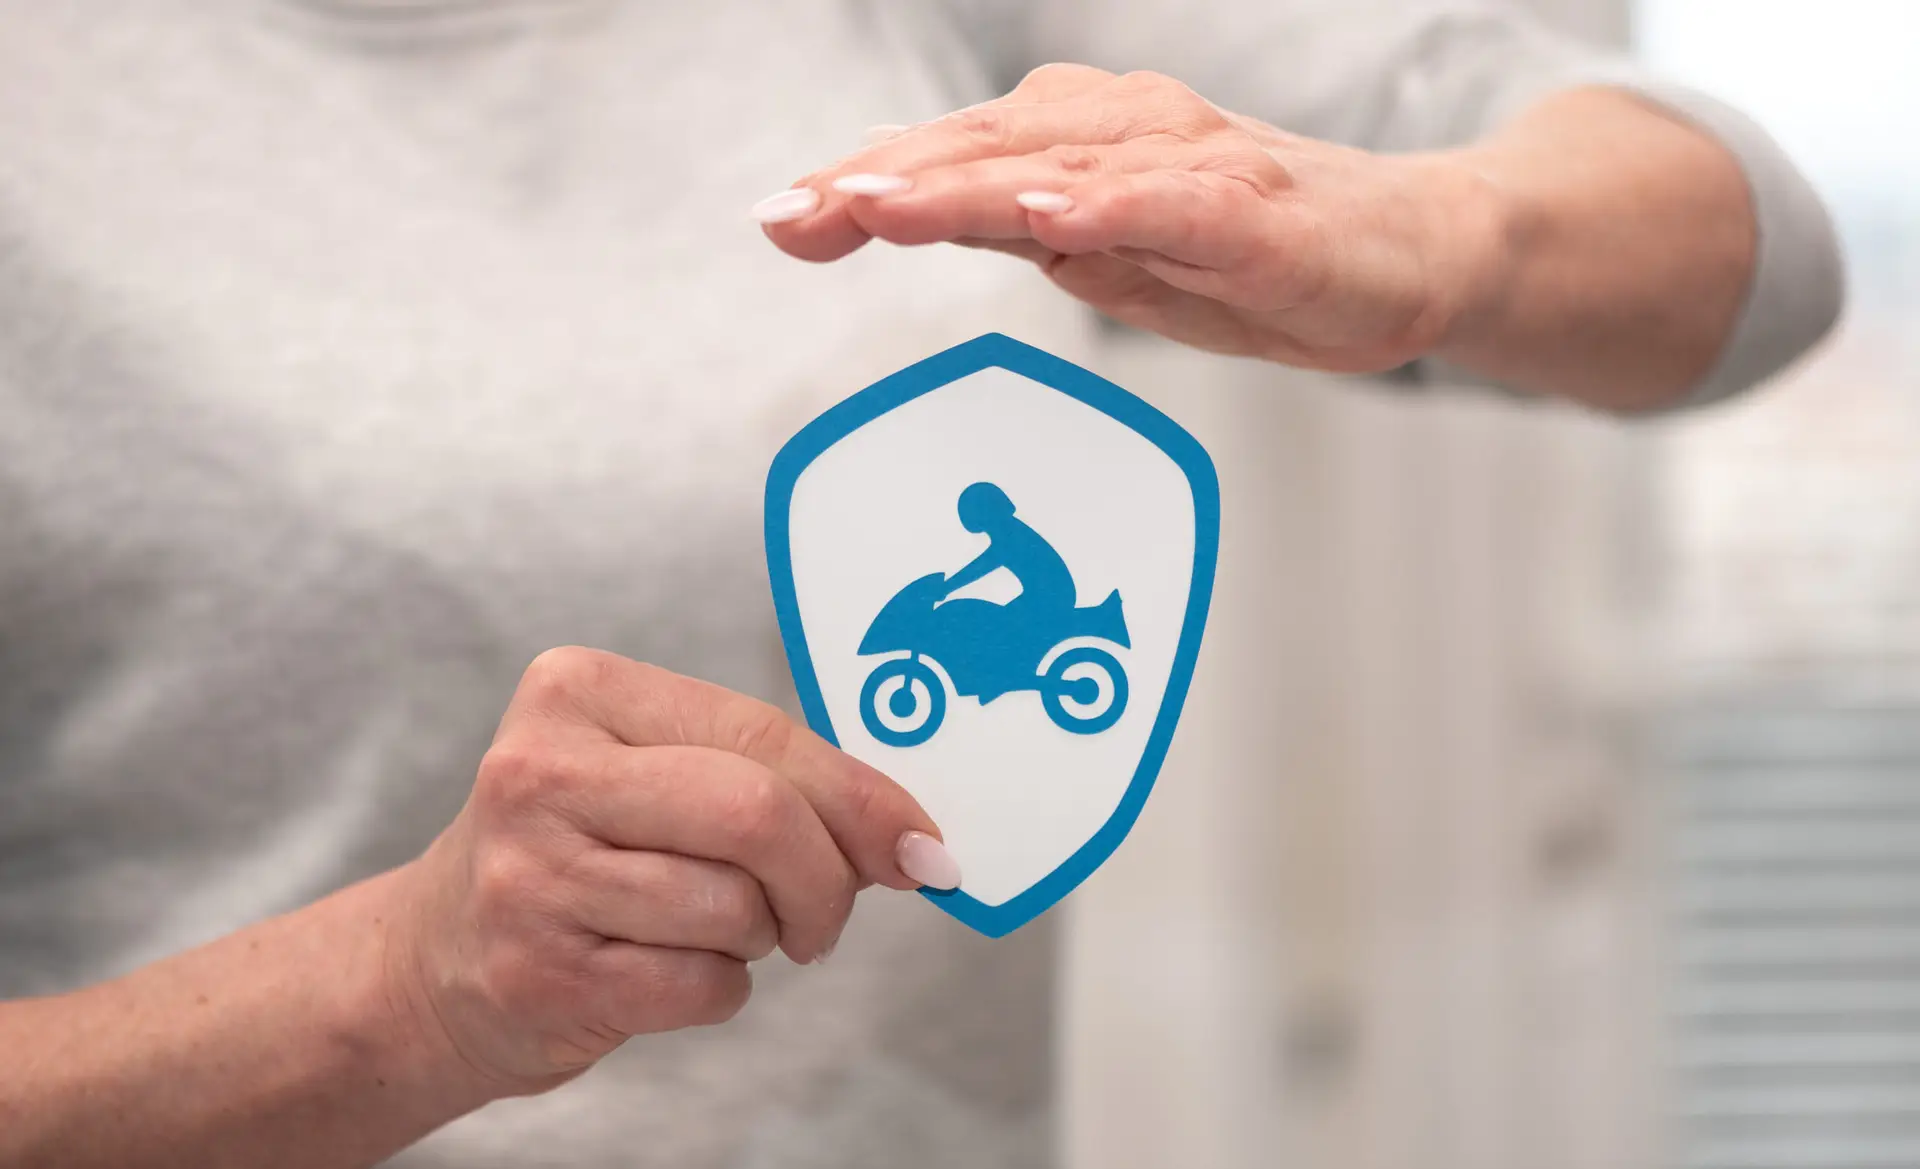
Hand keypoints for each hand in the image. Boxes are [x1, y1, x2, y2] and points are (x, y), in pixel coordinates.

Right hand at [381, 648, 956, 1094]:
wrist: (436, 962)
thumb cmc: (580, 850)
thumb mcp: (652, 774)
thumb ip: (769, 778)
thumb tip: (911, 836)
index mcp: (577, 691)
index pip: (763, 735)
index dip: (862, 797)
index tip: (921, 844)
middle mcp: (541, 772)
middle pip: (757, 815)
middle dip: (826, 876)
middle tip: (827, 913)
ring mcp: (531, 876)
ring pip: (735, 909)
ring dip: (762, 935)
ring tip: (713, 927)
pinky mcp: (540, 974)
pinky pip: (703, 985)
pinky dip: (720, 988)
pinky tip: (666, 968)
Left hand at [758, 64, 1510, 374]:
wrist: (1412, 251)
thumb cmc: (1256, 258)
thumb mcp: (1116, 258)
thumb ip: (1028, 232)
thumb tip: (933, 214)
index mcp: (1084, 145)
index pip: (958, 162)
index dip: (866, 183)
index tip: (779, 216)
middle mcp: (1128, 134)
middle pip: (987, 152)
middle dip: (883, 182)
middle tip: (793, 211)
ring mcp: (1193, 168)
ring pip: (1061, 169)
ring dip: (964, 185)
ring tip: (878, 203)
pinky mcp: (1256, 213)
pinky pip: (1174, 206)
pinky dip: (1108, 208)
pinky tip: (1048, 217)